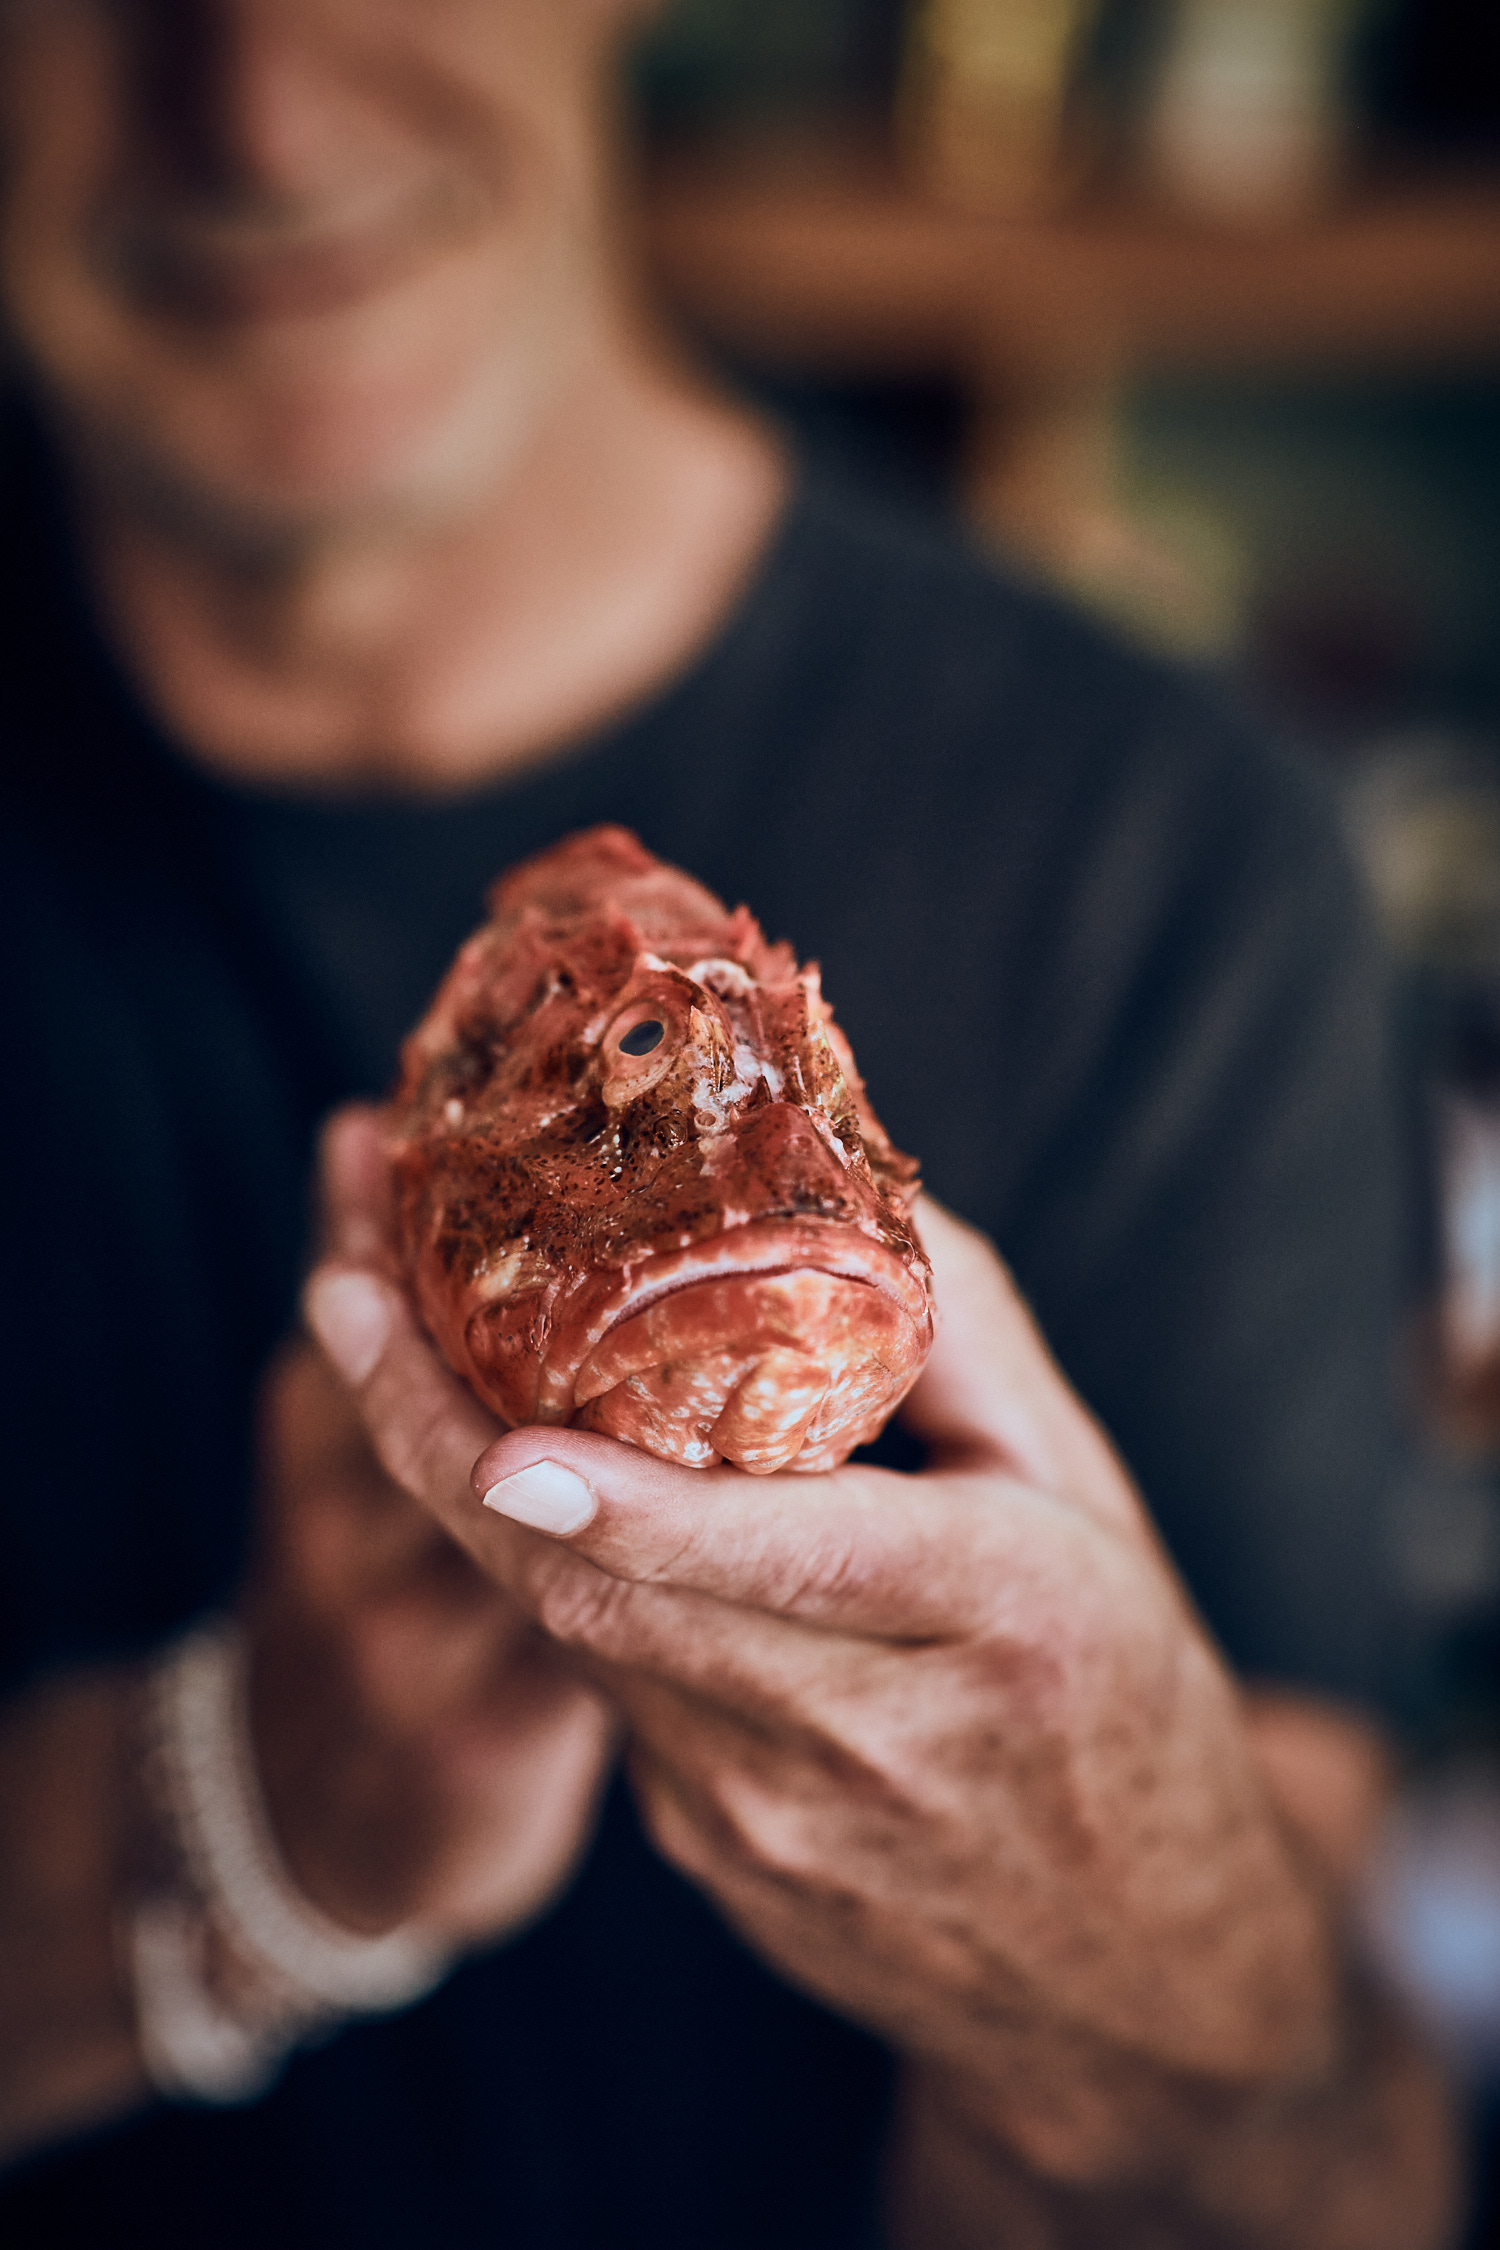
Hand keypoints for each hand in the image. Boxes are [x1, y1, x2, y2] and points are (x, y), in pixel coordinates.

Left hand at [305, 1107, 1338, 2182]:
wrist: (1130, 1974)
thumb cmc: (1122, 1698)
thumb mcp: (1092, 1499)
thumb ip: (970, 1338)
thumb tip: (838, 1187)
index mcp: (987, 1612)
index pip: (777, 1562)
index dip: (628, 1507)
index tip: (504, 1444)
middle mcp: (858, 1730)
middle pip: (602, 1599)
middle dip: (440, 1447)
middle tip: (343, 1296)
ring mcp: (765, 1815)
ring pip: (574, 1633)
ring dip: (464, 1488)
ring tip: (386, 1345)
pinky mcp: (706, 1852)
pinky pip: (603, 1684)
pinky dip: (549, 1566)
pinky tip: (513, 1477)